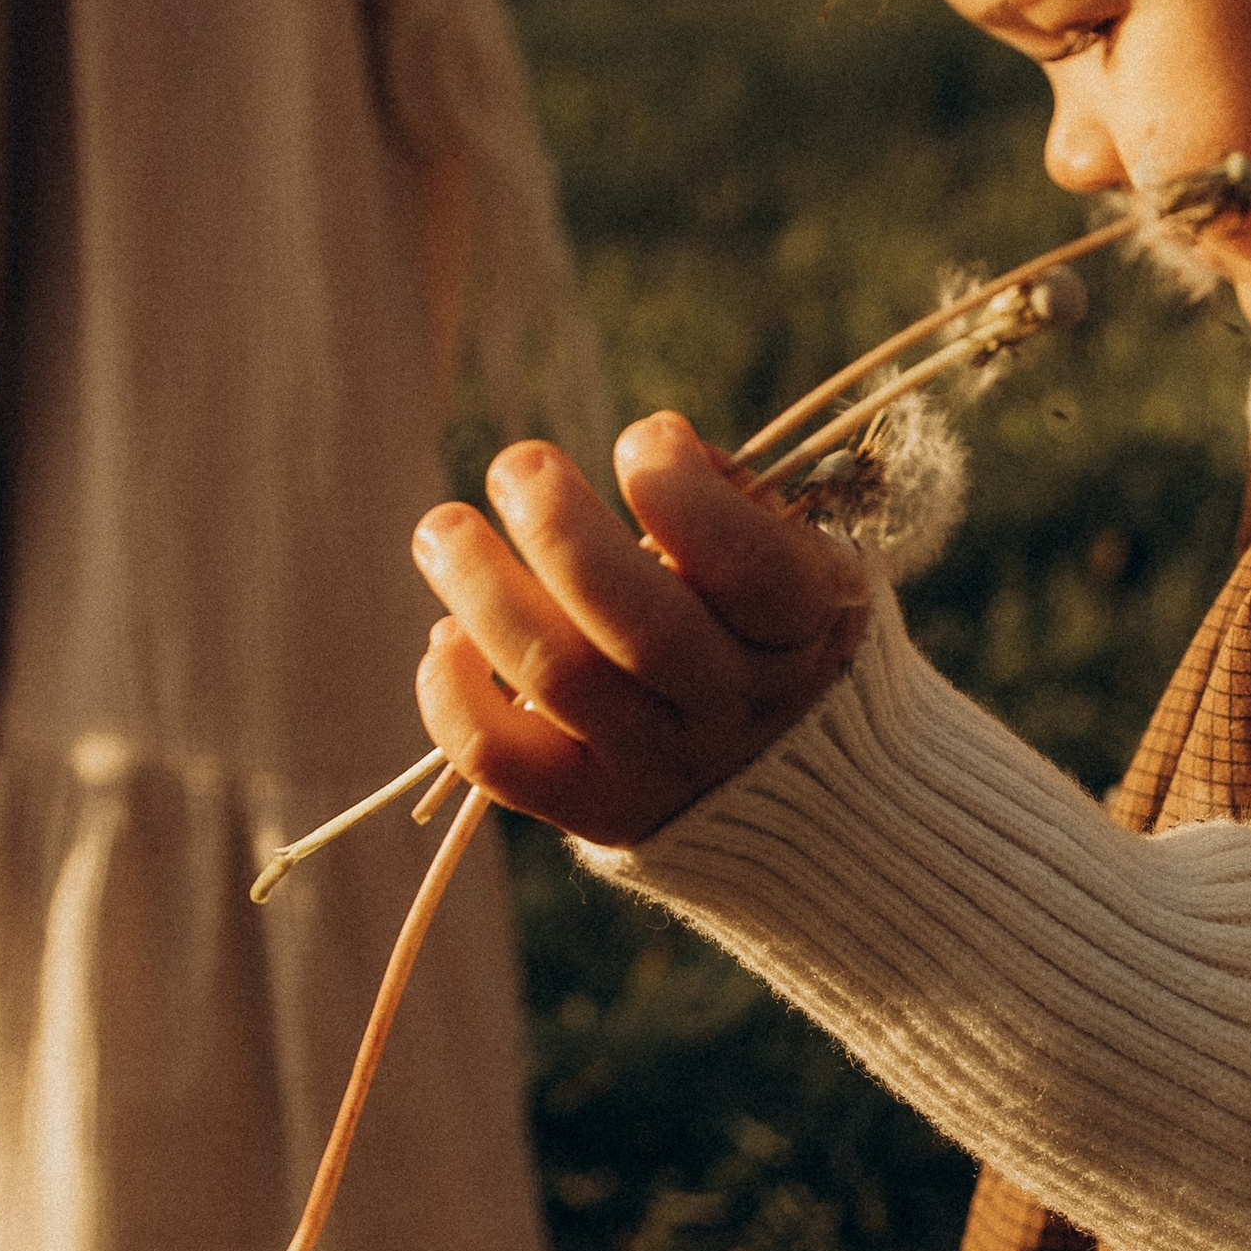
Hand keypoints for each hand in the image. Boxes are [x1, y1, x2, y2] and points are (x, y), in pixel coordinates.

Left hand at [412, 415, 869, 844]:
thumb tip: (667, 448)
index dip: (683, 493)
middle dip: (561, 527)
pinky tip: (446, 637)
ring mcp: (660, 766)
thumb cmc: (776, 638)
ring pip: (558, 676)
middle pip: (642, 624)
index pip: (750, 566)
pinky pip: (501, 761)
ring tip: (443, 529)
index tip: (645, 441)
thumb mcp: (806, 567)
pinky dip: (453, 696)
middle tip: (519, 464)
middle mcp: (733, 707)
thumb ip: (743, 506)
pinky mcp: (592, 810)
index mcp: (801, 631)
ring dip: (482, 589)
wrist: (796, 795)